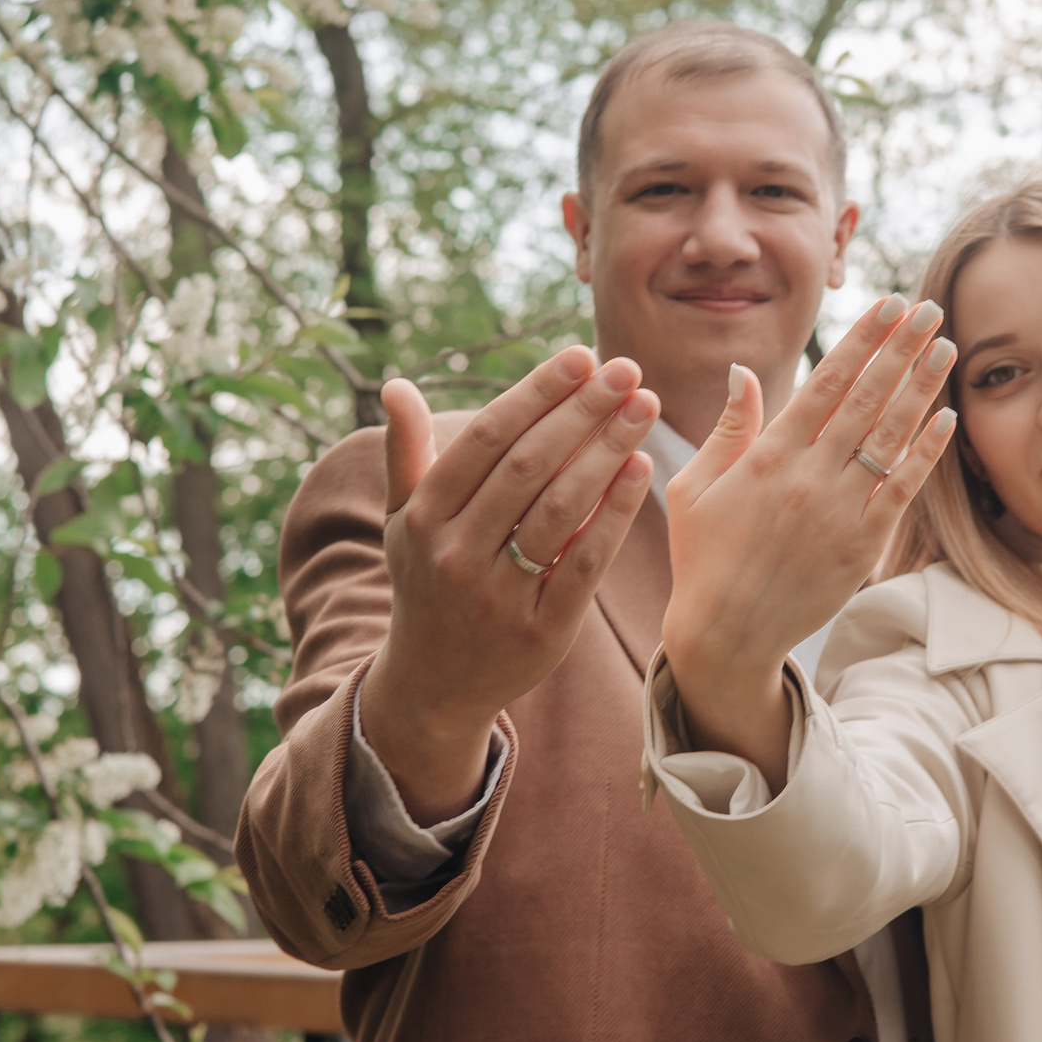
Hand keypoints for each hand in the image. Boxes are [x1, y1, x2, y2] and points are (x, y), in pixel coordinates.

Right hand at [361, 350, 658, 822]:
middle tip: (628, 370)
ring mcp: (499, 596)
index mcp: (422, 519)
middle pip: (528, 468)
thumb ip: (405, 455)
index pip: (484, 441)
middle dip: (582, 411)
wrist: (434, 686)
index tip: (579, 356)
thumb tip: (397, 386)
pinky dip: (616, 514)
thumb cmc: (426, 583)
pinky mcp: (543, 630)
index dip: (534, 394)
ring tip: (645, 408)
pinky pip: (586, 562)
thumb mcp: (402, 523)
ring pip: (561, 510)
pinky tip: (642, 471)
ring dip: (608, 452)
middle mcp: (456, 555)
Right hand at [659, 295, 957, 778]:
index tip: (889, 304)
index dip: (863, 338)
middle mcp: (808, 476)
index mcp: (769, 455)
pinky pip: (902, 489)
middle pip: (867, 397)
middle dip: (902, 347)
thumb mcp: (696, 488)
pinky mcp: (862, 547)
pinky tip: (947, 417)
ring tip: (947, 348)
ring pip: (890, 435)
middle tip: (931, 309)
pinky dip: (926, 451)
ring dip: (922, 387)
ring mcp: (839, 511)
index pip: (827, 380)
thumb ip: (728, 427)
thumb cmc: (704, 557)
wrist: (725, 635)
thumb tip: (742, 369)